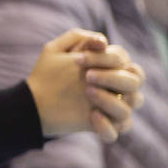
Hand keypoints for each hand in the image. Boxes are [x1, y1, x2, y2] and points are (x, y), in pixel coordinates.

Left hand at [26, 29, 145, 141]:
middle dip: (114, 77)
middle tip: (87, 77)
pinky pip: (118, 130)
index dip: (106, 58)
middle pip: (135, 82)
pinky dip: (108, 126)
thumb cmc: (47, 72)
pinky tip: (91, 116)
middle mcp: (115, 88)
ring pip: (130, 107)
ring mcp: (109, 107)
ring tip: (88, 93)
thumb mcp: (56, 50)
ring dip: (111, 100)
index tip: (79, 59)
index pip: (124, 59)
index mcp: (109, 67)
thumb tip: (102, 41)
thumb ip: (78, 37)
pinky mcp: (101, 125)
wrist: (32, 100)